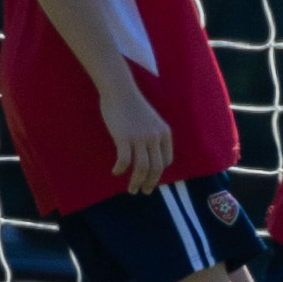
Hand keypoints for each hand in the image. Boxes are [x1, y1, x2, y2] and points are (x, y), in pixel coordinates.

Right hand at [102, 77, 173, 192]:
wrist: (120, 90)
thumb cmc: (133, 105)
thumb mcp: (151, 121)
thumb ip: (153, 136)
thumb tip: (149, 155)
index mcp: (164, 132)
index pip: (166, 160)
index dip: (159, 172)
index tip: (150, 177)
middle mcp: (155, 137)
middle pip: (156, 168)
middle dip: (151, 183)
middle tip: (143, 191)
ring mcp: (140, 138)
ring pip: (142, 168)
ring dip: (136, 182)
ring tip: (132, 190)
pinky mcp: (124, 138)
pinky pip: (124, 161)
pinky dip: (120, 169)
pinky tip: (115, 172)